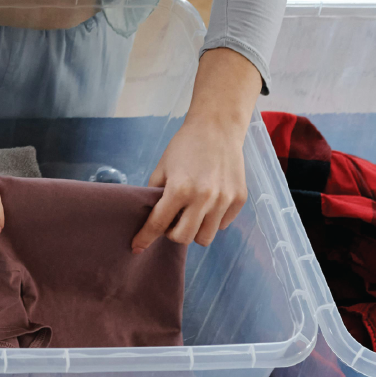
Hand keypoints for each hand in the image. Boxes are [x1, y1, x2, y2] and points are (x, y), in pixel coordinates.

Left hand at [131, 114, 247, 250]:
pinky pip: (222, 225)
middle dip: (172, 234)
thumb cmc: (185, 146)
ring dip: (194, 231)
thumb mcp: (162, 167)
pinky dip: (212, 220)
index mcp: (180, 189)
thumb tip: (151, 216)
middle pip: (184, 238)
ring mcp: (224, 201)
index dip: (145, 237)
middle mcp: (204, 199)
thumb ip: (156, 193)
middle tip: (170, 221)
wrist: (217, 129)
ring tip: (190, 213)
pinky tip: (207, 203)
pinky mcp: (239, 200)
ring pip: (205, 237)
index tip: (136, 247)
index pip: (158, 223)